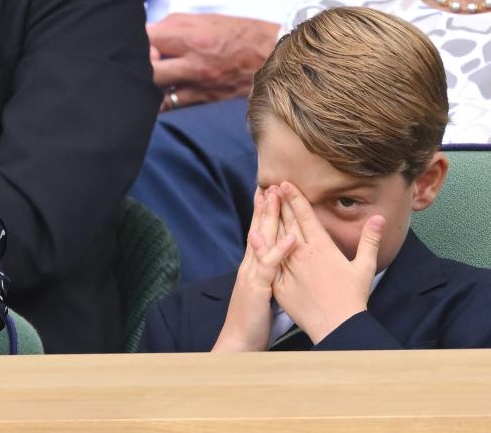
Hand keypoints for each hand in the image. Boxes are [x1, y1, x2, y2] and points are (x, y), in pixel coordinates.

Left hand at [148, 13, 278, 110]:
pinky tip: (160, 95)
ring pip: (157, 93)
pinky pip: (174, 106)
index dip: (138, 41)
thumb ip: (175, 26)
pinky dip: (163, 101)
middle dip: (138, 66)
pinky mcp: (205, 100)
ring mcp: (199, 85)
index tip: (140, 41)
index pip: (148, 38)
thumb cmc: (240, 33)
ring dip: (149, 86)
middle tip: (142, 63)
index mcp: (193, 36)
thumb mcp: (207, 20)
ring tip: (149, 79)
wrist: (276, 55)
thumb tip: (149, 33)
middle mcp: (194, 63)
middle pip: (148, 70)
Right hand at [212, 186, 295, 352]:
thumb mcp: (261, 294)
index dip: (262, 214)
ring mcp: (253, 275)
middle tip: (270, 184)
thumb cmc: (252, 322)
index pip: (258, 234)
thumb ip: (267, 278)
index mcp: (253, 267)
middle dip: (264, 207)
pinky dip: (280, 249)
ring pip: (261, 240)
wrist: (237, 342)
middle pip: (258, 230)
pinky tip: (290, 237)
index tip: (268, 194)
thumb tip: (277, 267)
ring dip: (269, 218)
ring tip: (277, 198)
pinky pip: (270, 265)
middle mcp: (250, 266)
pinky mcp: (258, 287)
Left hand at [263, 182, 383, 344]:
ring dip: (268, 218)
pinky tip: (253, 233)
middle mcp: (303, 254)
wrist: (337, 326)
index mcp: (323, 248)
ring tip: (261, 202)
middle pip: (288, 223)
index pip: (306, 217)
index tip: (285, 183)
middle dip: (279, 203)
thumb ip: (370, 240)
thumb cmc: (353, 298)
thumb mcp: (365, 267)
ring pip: (275, 238)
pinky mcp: (279, 283)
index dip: (295, 199)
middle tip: (270, 186)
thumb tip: (378, 218)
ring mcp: (289, 268)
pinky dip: (260, 246)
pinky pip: (268, 262)